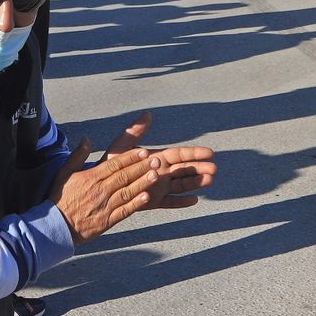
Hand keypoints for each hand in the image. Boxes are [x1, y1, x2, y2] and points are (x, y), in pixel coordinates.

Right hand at [48, 137, 215, 243]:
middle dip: (141, 168)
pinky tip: (147, 197)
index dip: (130, 158)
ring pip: (127, 192)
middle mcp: (99, 190)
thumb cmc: (60, 198)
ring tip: (156, 175)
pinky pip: (124, 211)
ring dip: (142, 183)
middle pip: (124, 176)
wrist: (55, 226)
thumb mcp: (64, 173)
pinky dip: (136, 204)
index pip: (114, 164)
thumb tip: (86, 138)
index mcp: (91, 177)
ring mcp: (104, 206)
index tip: (143, 152)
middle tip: (157, 160)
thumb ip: (77, 155)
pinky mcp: (107, 221)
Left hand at [100, 112, 215, 210]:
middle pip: (185, 170)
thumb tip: (147, 113)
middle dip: (200, 169)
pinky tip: (194, 200)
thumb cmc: (111, 164)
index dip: (194, 153)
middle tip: (214, 170)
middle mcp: (161, 172)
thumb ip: (134, 131)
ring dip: (196, 183)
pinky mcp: (153, 202)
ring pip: (181, 185)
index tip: (210, 152)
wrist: (101, 185)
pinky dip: (181, 202)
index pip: (179, 154)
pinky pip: (170, 202)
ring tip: (209, 181)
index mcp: (157, 158)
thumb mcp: (122, 146)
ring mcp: (159, 188)